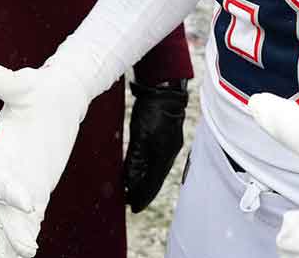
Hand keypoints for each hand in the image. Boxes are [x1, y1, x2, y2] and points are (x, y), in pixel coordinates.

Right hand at [0, 62, 95, 257]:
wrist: (55, 98)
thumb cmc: (38, 89)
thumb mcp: (24, 83)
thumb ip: (5, 82)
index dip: (9, 190)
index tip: (28, 203)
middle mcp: (5, 170)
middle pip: (3, 204)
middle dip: (12, 226)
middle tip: (27, 244)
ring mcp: (19, 183)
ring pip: (12, 218)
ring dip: (16, 238)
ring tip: (25, 255)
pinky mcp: (34, 190)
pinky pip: (27, 219)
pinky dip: (25, 235)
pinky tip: (27, 254)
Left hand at [124, 80, 188, 211]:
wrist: (165, 89)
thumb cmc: (153, 111)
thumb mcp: (140, 136)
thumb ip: (135, 159)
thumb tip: (130, 181)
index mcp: (164, 155)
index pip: (152, 183)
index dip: (142, 197)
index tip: (133, 208)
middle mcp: (168, 153)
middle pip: (155, 179)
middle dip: (142, 192)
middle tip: (130, 202)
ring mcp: (168, 145)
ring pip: (155, 170)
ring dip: (144, 181)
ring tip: (132, 190)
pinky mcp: (165, 137)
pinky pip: (155, 160)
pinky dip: (146, 168)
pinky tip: (139, 169)